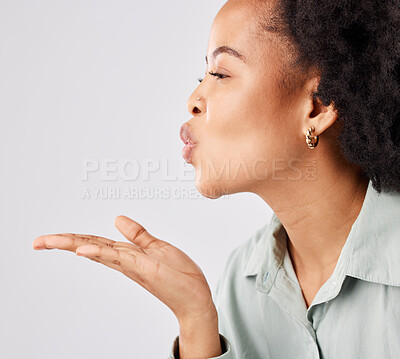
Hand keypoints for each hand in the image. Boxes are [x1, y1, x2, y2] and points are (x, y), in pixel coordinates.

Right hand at [32, 215, 216, 321]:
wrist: (196, 298)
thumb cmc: (179, 276)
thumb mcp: (157, 247)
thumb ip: (137, 235)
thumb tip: (117, 219)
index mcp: (127, 255)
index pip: (96, 243)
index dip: (73, 239)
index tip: (50, 238)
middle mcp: (126, 262)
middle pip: (90, 247)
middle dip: (64, 243)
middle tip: (38, 242)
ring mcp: (133, 266)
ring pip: (99, 252)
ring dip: (75, 245)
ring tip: (50, 242)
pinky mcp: (145, 269)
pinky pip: (120, 259)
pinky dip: (100, 254)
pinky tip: (84, 250)